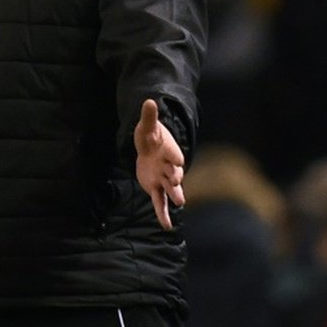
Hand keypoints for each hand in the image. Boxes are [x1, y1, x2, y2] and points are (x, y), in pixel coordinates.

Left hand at [134, 99, 184, 229]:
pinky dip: (163, 214)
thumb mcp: (146, 127)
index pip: (175, 155)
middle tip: (176, 180)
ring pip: (171, 189)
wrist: (150, 151)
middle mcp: (170, 168)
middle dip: (176, 176)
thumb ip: (148, 117)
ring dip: (175, 194)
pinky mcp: (156, 189)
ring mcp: (164, 180)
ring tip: (180, 201)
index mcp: (169, 152)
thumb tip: (148, 100)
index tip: (176, 159)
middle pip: (176, 173)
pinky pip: (160, 203)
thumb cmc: (150, 137)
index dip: (175, 157)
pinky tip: (166, 226)